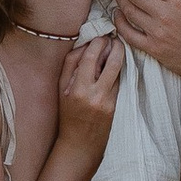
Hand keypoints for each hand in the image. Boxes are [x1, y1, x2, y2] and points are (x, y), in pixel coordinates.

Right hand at [54, 32, 122, 165]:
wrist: (79, 144)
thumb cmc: (68, 114)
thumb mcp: (62, 89)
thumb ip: (71, 66)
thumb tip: (86, 45)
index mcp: (75, 88)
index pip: (89, 56)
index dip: (97, 42)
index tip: (100, 36)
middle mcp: (92, 93)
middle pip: (109, 61)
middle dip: (115, 45)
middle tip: (114, 38)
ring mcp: (106, 100)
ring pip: (117, 70)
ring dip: (118, 56)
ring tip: (117, 48)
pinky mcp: (115, 106)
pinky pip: (118, 83)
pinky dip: (117, 72)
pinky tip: (114, 67)